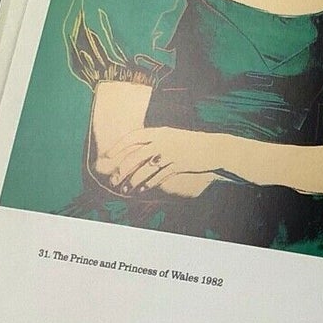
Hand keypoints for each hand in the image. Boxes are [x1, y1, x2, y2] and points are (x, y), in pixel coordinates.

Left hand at [95, 126, 222, 193]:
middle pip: (136, 156)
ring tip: (125, 189)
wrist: (215, 148)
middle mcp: (163, 141)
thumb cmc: (191, 143)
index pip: (133, 137)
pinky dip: (149, 184)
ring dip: (133, 181)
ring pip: (146, 169)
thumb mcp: (172, 136)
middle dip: (122, 169)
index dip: (118, 147)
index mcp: (159, 132)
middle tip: (113, 179)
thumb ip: (155, 140)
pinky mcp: (179, 165)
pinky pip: (160, 176)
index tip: (107, 157)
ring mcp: (172, 153)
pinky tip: (141, 190)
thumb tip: (136, 149)